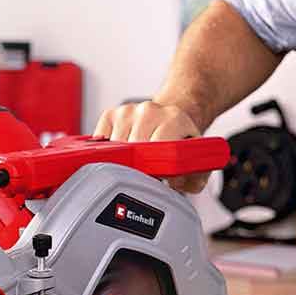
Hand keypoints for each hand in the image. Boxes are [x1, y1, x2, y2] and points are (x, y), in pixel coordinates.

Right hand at [91, 99, 209, 192]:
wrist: (170, 118)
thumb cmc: (179, 142)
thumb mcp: (195, 161)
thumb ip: (193, 179)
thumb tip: (172, 184)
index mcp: (174, 119)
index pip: (155, 149)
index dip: (152, 170)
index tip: (153, 179)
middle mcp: (150, 110)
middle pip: (132, 150)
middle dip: (137, 168)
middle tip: (147, 173)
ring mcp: (128, 111)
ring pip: (114, 148)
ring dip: (122, 160)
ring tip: (137, 160)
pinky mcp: (110, 114)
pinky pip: (100, 141)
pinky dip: (109, 152)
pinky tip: (124, 152)